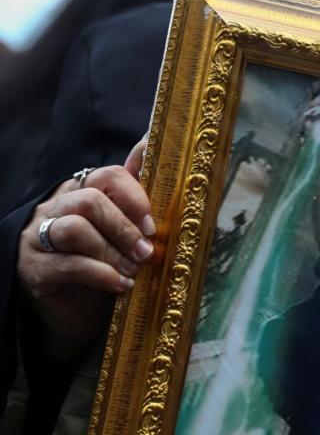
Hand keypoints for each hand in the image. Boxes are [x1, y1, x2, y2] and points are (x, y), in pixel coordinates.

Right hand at [16, 136, 155, 361]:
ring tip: (134, 270)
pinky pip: (67, 264)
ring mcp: (39, 236)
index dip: (135, 197)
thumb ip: (136, 195)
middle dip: (125, 227)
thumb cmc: (105, 262)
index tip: (154, 225)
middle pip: (90, 200)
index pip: (107, 175)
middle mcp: (56, 207)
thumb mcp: (124, 229)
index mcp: (81, 191)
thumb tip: (150, 143)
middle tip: (147, 251)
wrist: (75, 310)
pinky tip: (120, 285)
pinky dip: (101, 274)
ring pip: (75, 228)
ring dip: (112, 251)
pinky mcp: (32, 268)